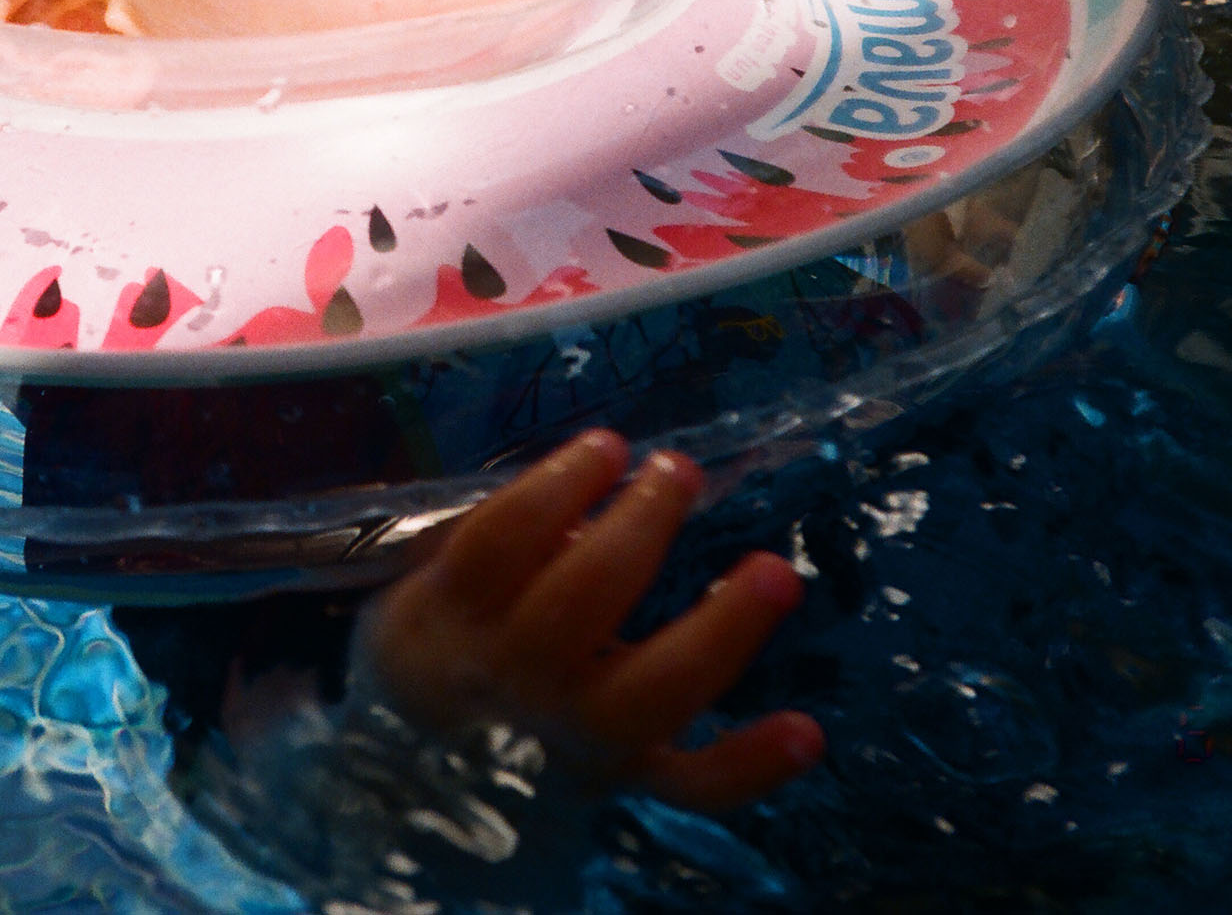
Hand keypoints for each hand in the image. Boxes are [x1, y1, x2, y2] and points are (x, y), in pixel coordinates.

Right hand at [357, 428, 823, 814]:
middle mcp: (516, 680)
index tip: (609, 445)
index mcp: (455, 616)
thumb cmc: (454, 636)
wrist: (423, 776)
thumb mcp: (435, 580)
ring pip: (645, 696)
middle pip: (574, 608)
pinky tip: (807, 731)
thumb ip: (495, 534)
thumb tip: (583, 493)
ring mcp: (576, 737)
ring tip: (775, 572)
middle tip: (679, 470)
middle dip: (636, 532)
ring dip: (718, 633)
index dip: (551, 491)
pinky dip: (750, 766)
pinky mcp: (629, 780)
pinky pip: (692, 786)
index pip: (496, 548)